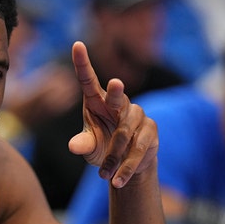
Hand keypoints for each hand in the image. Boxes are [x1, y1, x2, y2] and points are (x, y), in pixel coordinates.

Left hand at [68, 41, 157, 187]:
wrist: (124, 166)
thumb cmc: (102, 149)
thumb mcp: (89, 148)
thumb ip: (83, 144)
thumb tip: (74, 146)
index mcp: (95, 101)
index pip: (87, 80)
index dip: (82, 62)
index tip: (77, 44)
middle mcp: (117, 103)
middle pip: (117, 96)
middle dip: (117, 90)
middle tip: (115, 84)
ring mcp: (136, 114)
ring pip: (126, 133)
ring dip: (115, 156)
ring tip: (103, 175)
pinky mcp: (151, 130)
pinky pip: (139, 147)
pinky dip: (127, 166)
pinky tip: (117, 179)